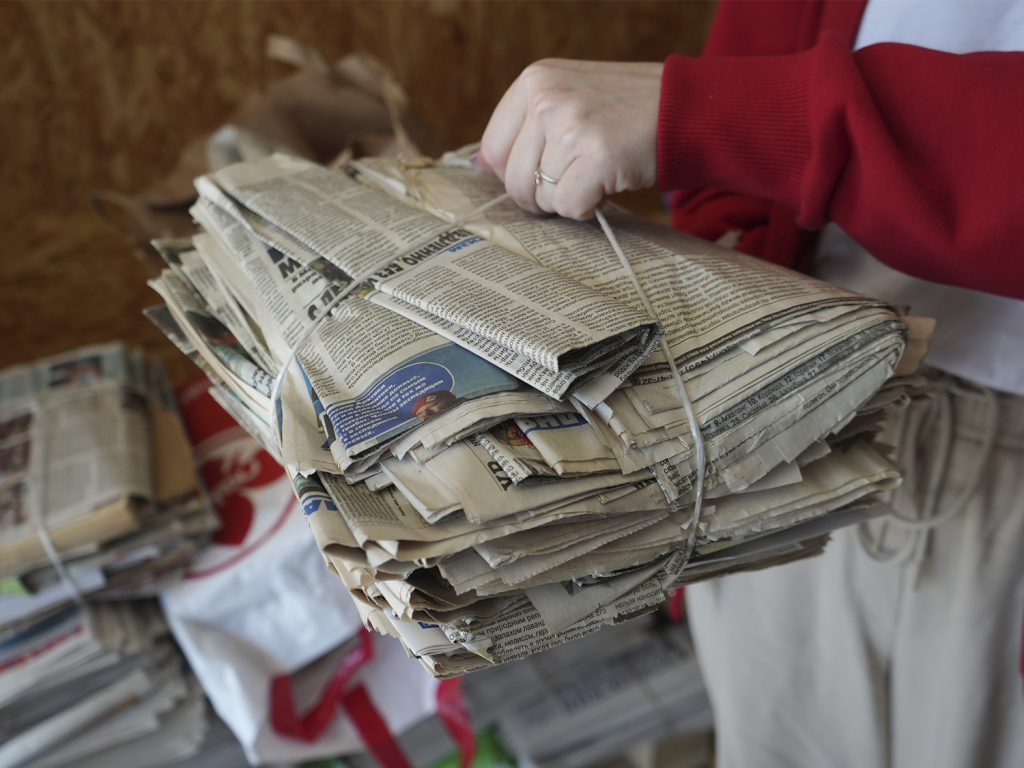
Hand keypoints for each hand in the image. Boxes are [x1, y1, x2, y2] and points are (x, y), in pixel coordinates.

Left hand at [479, 59, 662, 219]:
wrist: (685, 109)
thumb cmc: (626, 110)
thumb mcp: (568, 96)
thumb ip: (525, 125)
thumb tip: (478, 165)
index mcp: (535, 80)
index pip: (491, 149)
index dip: (514, 174)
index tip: (542, 173)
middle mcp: (547, 99)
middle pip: (512, 180)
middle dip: (539, 195)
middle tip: (570, 184)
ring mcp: (572, 126)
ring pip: (541, 197)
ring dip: (567, 200)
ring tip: (593, 177)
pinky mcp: (598, 156)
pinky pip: (569, 206)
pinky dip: (586, 209)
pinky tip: (604, 189)